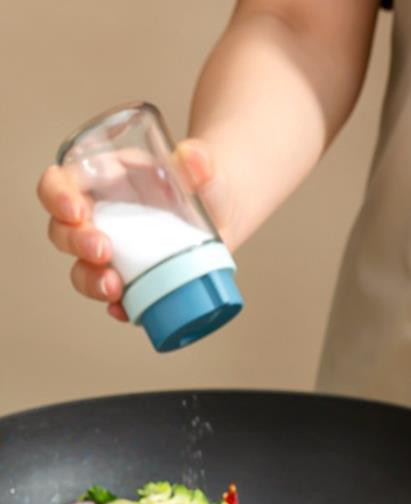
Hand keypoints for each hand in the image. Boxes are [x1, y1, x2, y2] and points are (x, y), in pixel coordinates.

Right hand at [36, 139, 228, 320]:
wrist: (225, 214)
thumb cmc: (205, 183)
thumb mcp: (204, 168)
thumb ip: (199, 162)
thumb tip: (195, 158)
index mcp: (103, 179)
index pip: (60, 184)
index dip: (58, 197)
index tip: (76, 211)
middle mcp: (100, 216)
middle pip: (64, 230)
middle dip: (76, 243)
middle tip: (104, 252)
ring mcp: (115, 250)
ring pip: (82, 267)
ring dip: (90, 280)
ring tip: (114, 288)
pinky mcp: (133, 276)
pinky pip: (115, 295)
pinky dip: (117, 305)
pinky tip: (125, 310)